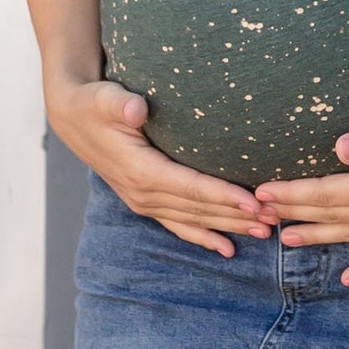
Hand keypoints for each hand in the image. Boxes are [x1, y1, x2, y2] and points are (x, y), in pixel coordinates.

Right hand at [46, 76, 274, 256]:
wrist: (72, 117)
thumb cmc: (94, 103)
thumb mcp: (103, 99)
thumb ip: (119, 104)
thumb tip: (134, 109)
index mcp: (140, 171)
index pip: (190, 187)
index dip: (223, 196)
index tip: (254, 203)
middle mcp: (143, 193)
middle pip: (199, 209)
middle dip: (237, 216)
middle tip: (275, 219)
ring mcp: (144, 201)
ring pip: (194, 221)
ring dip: (229, 228)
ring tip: (265, 234)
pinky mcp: (146, 201)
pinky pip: (178, 225)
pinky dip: (203, 237)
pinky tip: (227, 249)